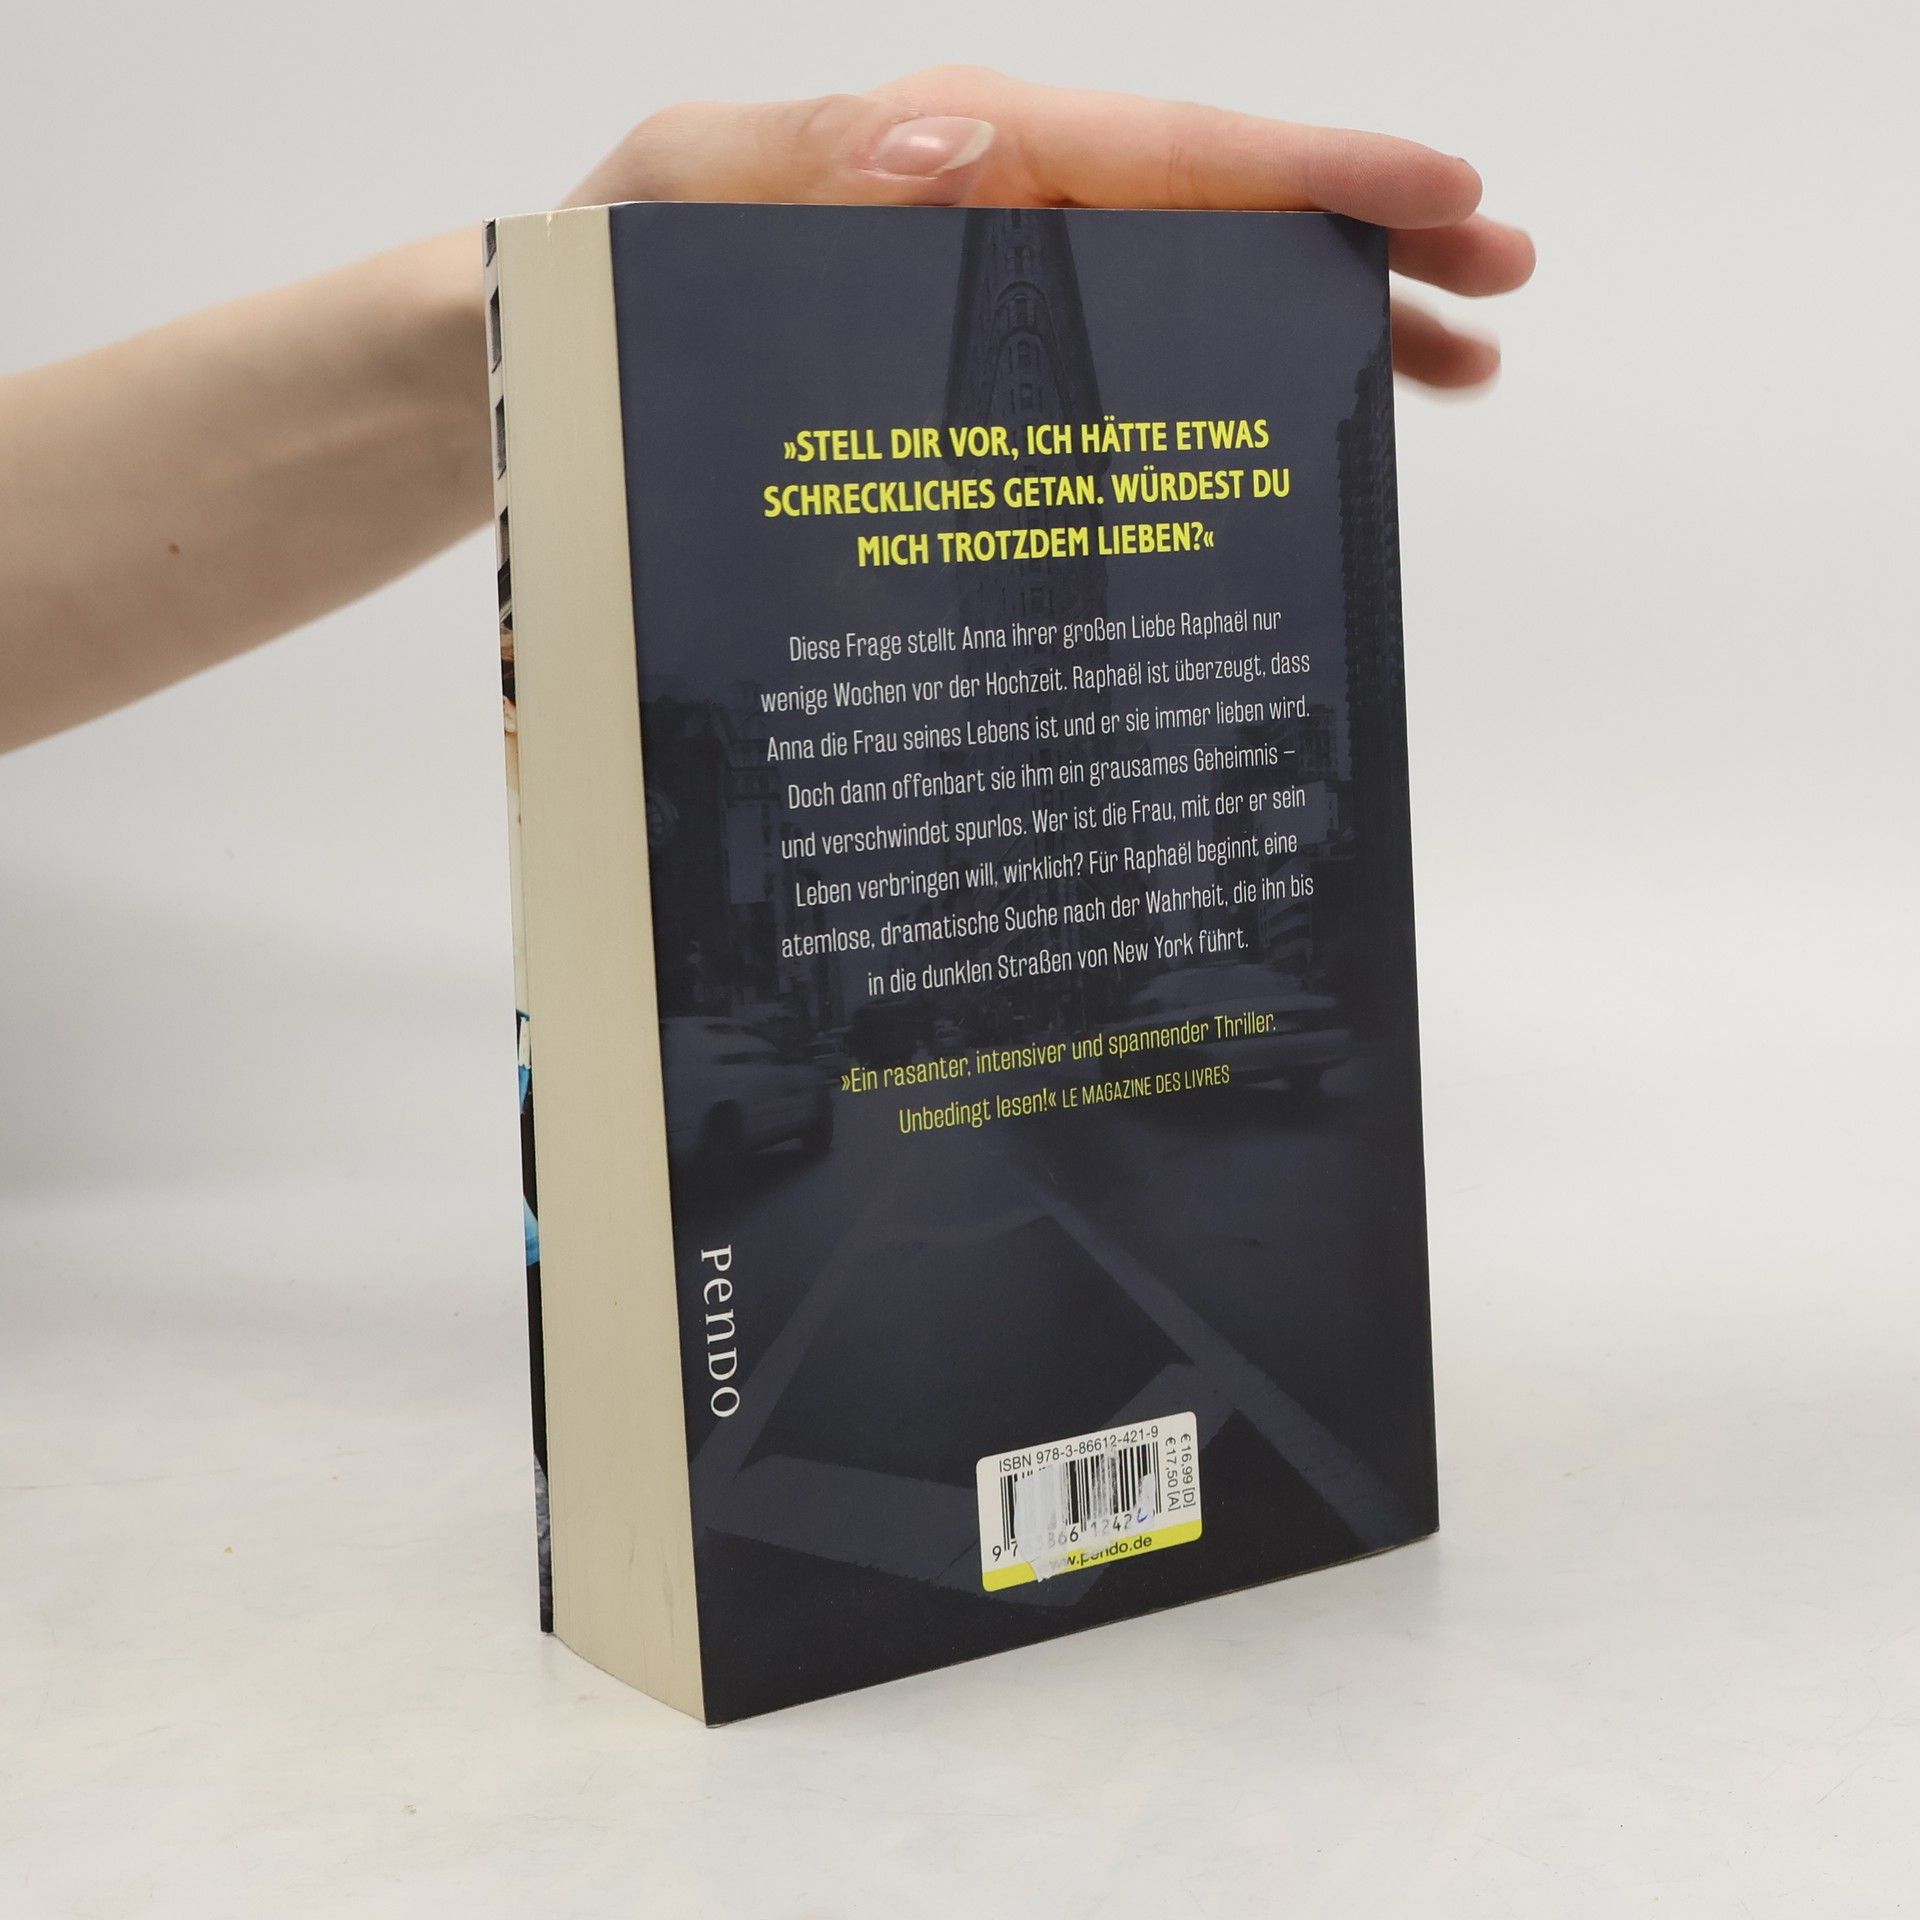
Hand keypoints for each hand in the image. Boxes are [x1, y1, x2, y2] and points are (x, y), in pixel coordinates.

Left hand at [572, 67, 1532, 390]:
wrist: (553, 366)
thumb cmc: (612, 267)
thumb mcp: (688, 195)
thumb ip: (811, 165)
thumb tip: (962, 144)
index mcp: (964, 153)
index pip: (1174, 153)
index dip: (1318, 170)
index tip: (1446, 195)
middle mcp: (1004, 213)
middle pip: (1220, 218)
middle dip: (1368, 243)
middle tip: (1498, 287)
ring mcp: (1003, 293)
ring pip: (1195, 297)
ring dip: (1325, 326)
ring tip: (1446, 370)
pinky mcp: (982, 367)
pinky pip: (1126, 366)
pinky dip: (1217, 391)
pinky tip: (1283, 428)